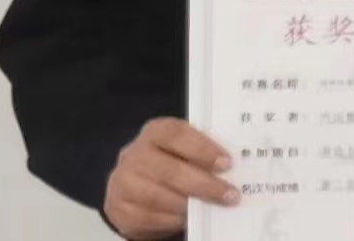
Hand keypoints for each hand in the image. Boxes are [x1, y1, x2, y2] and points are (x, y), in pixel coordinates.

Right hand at [104, 117, 233, 239]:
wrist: (134, 186)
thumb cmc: (171, 163)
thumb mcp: (184, 151)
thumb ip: (202, 153)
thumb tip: (235, 167)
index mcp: (154, 132)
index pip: (176, 134)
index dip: (202, 148)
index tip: (227, 163)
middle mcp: (134, 154)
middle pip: (169, 170)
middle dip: (204, 184)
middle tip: (230, 195)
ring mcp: (123, 182)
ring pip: (158, 196)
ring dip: (190, 205)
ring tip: (213, 208)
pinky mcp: (119, 208)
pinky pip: (148, 217)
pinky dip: (172, 221)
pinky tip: (189, 219)